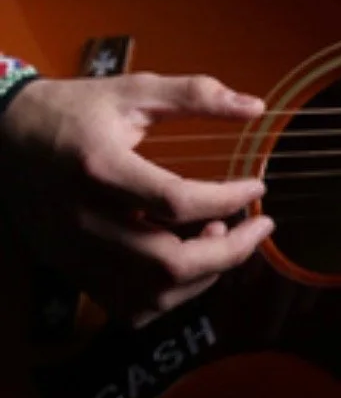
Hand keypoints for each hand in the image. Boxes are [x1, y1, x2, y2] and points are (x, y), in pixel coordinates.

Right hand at [0, 71, 273, 326]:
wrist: (1, 137)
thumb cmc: (71, 110)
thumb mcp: (132, 90)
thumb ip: (195, 95)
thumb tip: (255, 106)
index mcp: (100, 168)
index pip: (175, 201)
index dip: (227, 200)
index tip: (257, 188)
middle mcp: (85, 219)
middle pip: (166, 263)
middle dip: (227, 252)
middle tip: (258, 228)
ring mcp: (75, 252)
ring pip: (149, 294)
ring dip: (201, 277)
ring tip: (221, 239)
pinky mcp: (71, 269)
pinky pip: (125, 307)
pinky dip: (166, 297)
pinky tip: (185, 266)